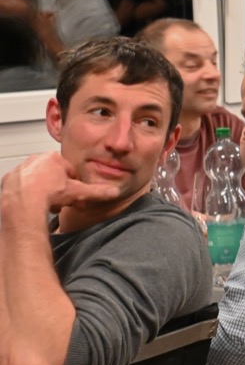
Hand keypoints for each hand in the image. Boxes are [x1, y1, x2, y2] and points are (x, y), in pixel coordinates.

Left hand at [3, 152, 120, 212]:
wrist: (23, 203)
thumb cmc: (48, 194)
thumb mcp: (79, 192)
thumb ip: (97, 192)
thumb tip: (114, 192)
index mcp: (54, 159)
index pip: (69, 171)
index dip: (74, 185)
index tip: (74, 195)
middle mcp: (36, 160)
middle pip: (53, 175)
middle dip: (59, 189)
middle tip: (63, 202)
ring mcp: (21, 169)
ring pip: (37, 180)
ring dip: (44, 192)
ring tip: (48, 205)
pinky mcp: (9, 180)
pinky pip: (21, 187)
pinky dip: (28, 194)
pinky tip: (34, 204)